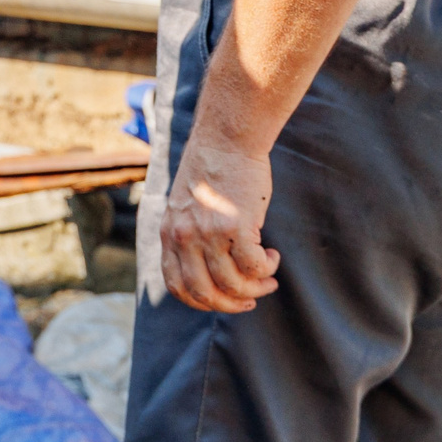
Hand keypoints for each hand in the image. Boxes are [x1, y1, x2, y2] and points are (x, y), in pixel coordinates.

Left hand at [158, 130, 280, 312]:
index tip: (221, 300)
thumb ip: (190, 236)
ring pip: (233, 284)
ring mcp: (208, 232)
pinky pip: (254, 265)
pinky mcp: (236, 225)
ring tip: (268, 278)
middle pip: (204, 293)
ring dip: (256, 287)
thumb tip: (211, 271)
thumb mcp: (185, 206)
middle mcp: (184, 236)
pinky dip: (266, 268)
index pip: (176, 286)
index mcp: (169, 232)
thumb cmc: (212, 170)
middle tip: (250, 299)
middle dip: (230, 304)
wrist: (226, 138)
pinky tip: (272, 257)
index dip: (201, 302)